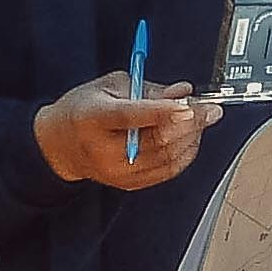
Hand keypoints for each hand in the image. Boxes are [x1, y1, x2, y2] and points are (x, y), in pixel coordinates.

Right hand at [35, 72, 217, 188]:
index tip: (188, 105)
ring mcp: (117, 171)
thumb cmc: (84, 111)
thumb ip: (149, 89)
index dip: (163, 111)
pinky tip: (190, 138)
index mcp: (93, 118)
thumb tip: (184, 93)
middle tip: (210, 109)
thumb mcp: (109, 86)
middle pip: (157, 140)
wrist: (61, 146)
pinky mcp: (129, 184)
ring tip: (201, 120)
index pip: (131, 116)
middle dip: (190, 123)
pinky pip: (168, 171)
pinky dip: (186, 153)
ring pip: (168, 157)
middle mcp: (104, 149)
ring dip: (192, 137)